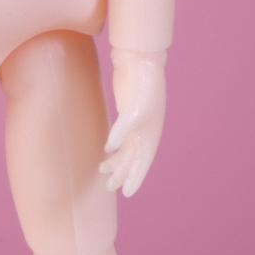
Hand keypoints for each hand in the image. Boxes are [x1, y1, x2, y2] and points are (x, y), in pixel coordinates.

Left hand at [100, 50, 166, 197]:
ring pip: (127, 149)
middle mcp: (146, 131)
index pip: (143, 162)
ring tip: (103, 171)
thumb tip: (109, 148)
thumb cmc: (142, 85)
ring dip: (117, 161)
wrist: (140, 61)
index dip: (135, 178)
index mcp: (151, 134)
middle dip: (122, 174)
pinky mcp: (128, 113)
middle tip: (109, 187)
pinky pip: (122, 137)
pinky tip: (106, 152)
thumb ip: (122, 131)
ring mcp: (137, 123)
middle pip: (133, 159)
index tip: (127, 193)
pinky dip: (114, 146)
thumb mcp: (134, 110)